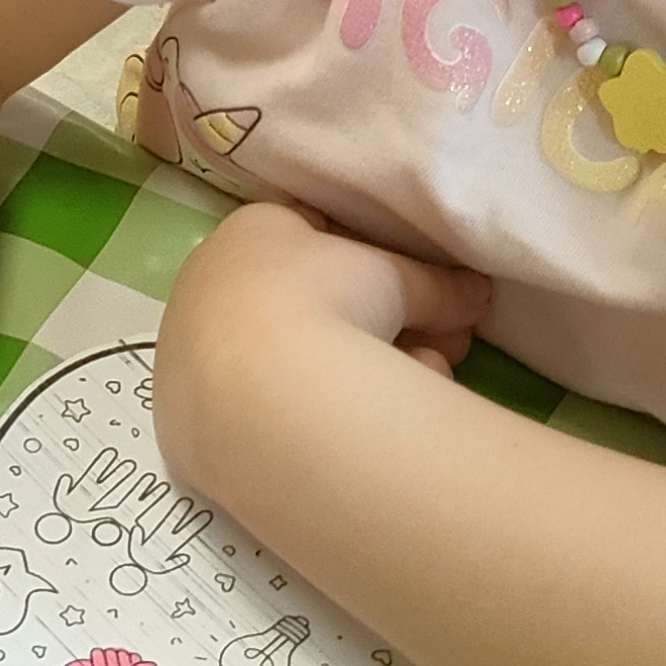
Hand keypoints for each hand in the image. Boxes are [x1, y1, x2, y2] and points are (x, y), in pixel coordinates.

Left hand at [148, 201, 491, 510]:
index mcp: (245, 235)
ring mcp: (191, 362)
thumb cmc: (323, 302)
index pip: (316, 239)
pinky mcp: (189, 429)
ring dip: (363, 374)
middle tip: (441, 347)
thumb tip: (476, 298)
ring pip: (290, 365)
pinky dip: (316, 416)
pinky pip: (265, 413)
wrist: (261, 397)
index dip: (380, 266)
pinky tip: (366, 429)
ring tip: (419, 388)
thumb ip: (438, 286)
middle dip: (385, 327)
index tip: (423, 297)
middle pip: (308, 308)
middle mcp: (207, 291)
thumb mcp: (398, 280)